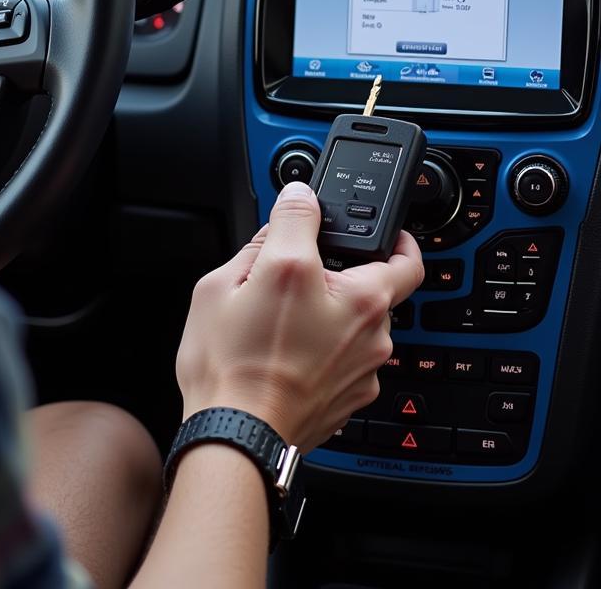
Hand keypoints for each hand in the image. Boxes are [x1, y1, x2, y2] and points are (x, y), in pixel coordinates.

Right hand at [176, 182, 423, 451]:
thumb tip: (298, 199)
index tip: (382, 230)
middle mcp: (372, 331)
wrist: (235, 436)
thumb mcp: (238, 275)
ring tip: (279, 318)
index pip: (404, 253)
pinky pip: (347, 357)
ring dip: (330, 313)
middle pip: (374, 286)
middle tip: (300, 272)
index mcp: (355, 295)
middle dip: (340, 274)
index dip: (396, 235)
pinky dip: (324, 347)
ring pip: (358, 323)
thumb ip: (279, 228)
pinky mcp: (355, 396)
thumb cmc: (231, 365)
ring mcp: (366, 369)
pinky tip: (285, 350)